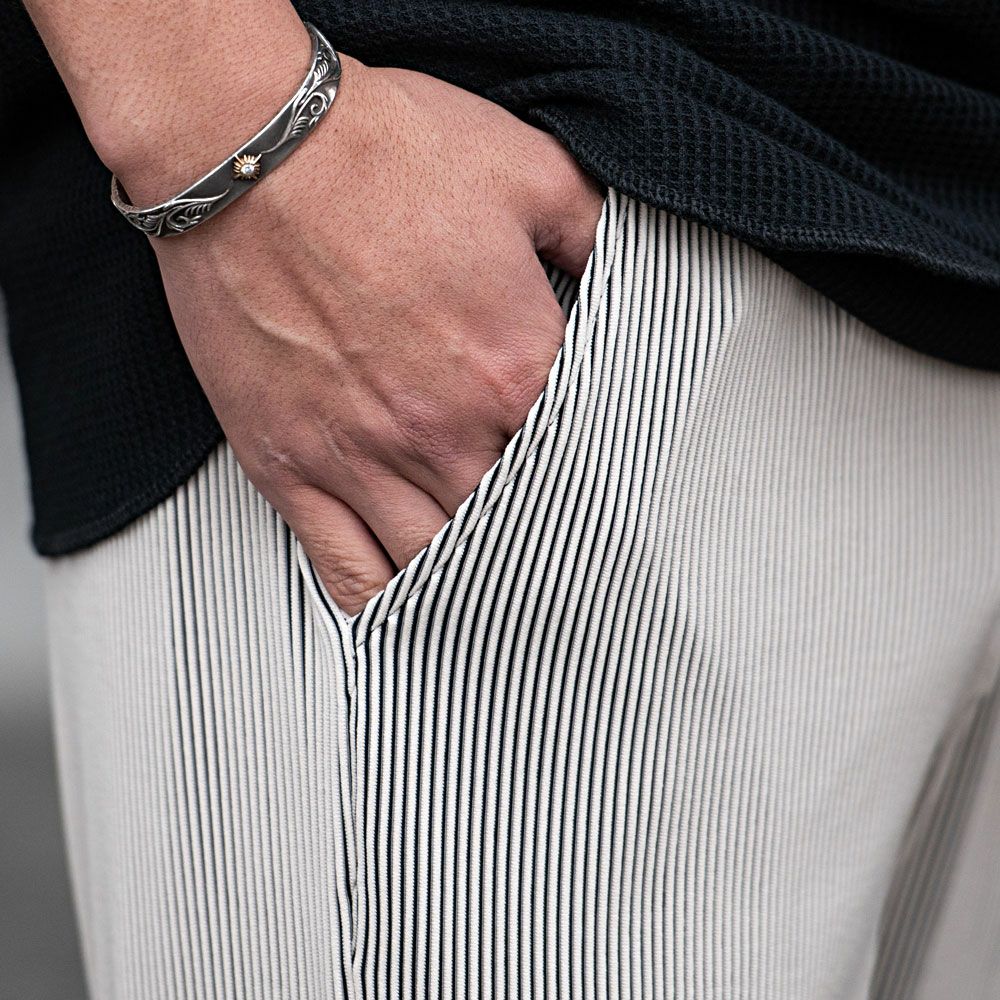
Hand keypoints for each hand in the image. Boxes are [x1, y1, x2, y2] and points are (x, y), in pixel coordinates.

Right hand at [133, 55, 605, 616]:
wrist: (249, 153)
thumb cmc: (380, 155)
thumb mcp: (528, 171)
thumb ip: (595, 234)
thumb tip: (629, 272)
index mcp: (514, 367)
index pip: (585, 465)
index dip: (604, 487)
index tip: (612, 506)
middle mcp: (443, 430)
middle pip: (517, 529)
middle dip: (546, 549)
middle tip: (565, 568)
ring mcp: (362, 458)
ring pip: (438, 564)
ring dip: (473, 584)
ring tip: (496, 595)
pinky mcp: (290, 466)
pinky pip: (345, 567)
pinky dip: (384, 601)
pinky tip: (407, 608)